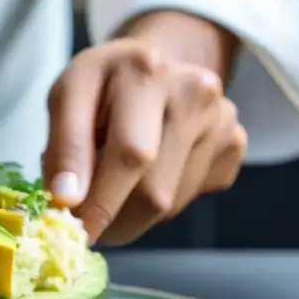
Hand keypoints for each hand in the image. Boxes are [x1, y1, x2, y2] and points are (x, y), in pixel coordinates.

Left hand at [43, 30, 246, 245]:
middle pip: (153, 191)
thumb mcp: (67, 98)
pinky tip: (147, 171)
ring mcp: (222, 118)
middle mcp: (194, 90)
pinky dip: (159, 203)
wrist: (155, 67)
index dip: (98, 202)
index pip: (128, 154)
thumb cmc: (102, 87)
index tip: (73, 231)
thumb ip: (64, 148)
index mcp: (145, 71)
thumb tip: (67, 201)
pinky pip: (190, 198)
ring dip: (131, 213)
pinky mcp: (235, 143)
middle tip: (86, 223)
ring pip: (170, 204)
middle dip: (112, 218)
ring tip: (114, 182)